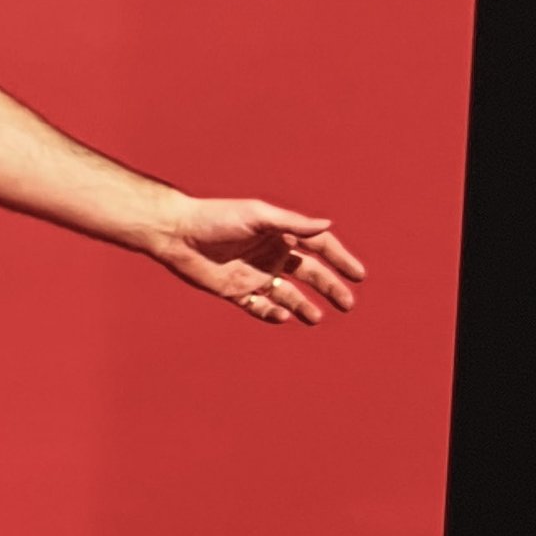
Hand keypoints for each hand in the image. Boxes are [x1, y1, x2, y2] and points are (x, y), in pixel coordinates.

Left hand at [153, 195, 366, 326]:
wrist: (176, 234)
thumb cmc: (217, 218)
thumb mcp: (257, 216)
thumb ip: (293, 223)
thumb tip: (328, 225)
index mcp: (280, 233)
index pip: (319, 247)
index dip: (340, 260)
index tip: (358, 276)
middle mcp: (271, 253)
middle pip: (309, 274)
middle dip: (330, 288)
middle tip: (348, 304)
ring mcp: (254, 274)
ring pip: (288, 295)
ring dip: (304, 306)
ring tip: (317, 318)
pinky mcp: (236, 292)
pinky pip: (260, 308)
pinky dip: (273, 314)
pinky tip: (282, 316)